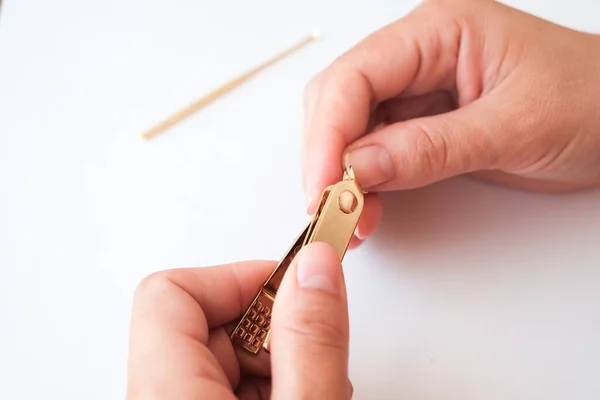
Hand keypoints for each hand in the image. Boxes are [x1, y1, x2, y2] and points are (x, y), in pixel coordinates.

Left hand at [125, 242, 352, 399]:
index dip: (238, 278)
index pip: (172, 292)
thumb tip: (315, 270)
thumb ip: (310, 343)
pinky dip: (267, 389)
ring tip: (311, 389)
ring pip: (217, 358)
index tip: (292, 285)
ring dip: (273, 363)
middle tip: (312, 351)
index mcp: (166, 394)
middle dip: (269, 328)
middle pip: (201, 323)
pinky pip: (220, 388)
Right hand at [302, 0, 599, 244]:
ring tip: (354, 220)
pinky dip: (364, 184)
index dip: (328, 133)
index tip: (323, 185)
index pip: (356, 75)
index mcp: (439, 31)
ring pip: (350, 129)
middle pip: (339, 100)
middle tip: (331, 209)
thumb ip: (431, 148)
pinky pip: (375, 151)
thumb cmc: (592, 102)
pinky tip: (369, 209)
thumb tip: (359, 168)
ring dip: (341, 176)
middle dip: (327, 156)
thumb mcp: (515, 126)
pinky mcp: (422, 124)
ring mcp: (418, 91)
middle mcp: (419, 56)